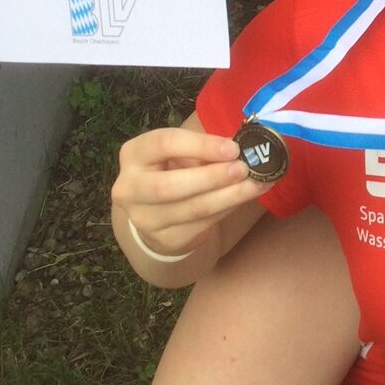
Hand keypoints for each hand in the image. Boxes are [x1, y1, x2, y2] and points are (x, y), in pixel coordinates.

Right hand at [112, 127, 264, 257]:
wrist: (156, 210)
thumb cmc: (173, 168)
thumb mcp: (180, 151)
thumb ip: (203, 149)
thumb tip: (243, 150)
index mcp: (134, 154)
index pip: (164, 144)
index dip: (200, 145)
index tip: (233, 148)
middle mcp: (129, 188)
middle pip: (168, 186)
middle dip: (211, 178)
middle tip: (243, 169)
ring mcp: (144, 219)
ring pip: (190, 209)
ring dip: (228, 197)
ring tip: (255, 185)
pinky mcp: (163, 240)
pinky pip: (201, 225)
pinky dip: (227, 210)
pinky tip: (244, 198)